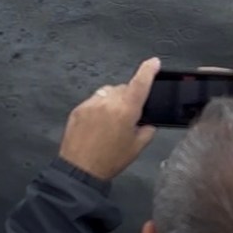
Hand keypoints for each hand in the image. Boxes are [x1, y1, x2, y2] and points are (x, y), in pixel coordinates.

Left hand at [59, 57, 160, 179]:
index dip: (148, 70)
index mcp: (126, 110)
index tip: (153, 62)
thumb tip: (147, 120)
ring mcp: (91, 103)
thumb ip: (147, 129)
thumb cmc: (110, 160)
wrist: (80, 170)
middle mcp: (108, 102)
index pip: (140, 83)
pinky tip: (98, 124)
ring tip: (111, 121)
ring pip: (108, 92)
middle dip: (129, 97)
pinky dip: (99, 107)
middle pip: (124, 88)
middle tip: (128, 117)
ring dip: (113, 100)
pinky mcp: (79, 109)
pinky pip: (94, 100)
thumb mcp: (137, 147)